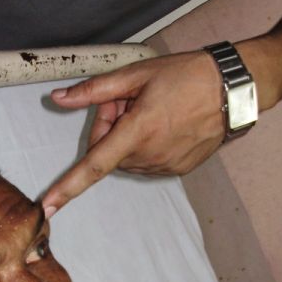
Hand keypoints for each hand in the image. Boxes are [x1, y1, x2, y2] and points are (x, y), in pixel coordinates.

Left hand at [43, 51, 224, 214]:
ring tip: (154, 111)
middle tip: (130, 101)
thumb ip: (94, 91)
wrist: (233, 90)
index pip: (93, 166)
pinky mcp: (177, 170)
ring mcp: (164, 166)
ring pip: (127, 158)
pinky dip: (147, 146)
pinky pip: (147, 162)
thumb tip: (58, 98)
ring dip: (129, 138)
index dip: (67, 188)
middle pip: (108, 152)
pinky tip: (166, 124)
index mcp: (137, 132)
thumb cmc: (186, 76)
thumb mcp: (137, 74)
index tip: (48, 207)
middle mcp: (149, 155)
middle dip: (110, 128)